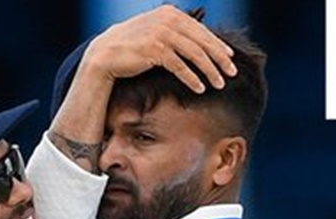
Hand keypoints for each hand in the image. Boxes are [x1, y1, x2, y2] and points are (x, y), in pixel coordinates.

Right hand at [80, 4, 235, 91]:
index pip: (201, 30)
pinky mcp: (155, 49)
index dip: (217, 45)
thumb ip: (172, 31)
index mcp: (170, 13)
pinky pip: (180, 66)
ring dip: (209, 71)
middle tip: (232, 72)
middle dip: (219, 58)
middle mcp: (167, 20)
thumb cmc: (129, 48)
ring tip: (219, 84)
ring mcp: (161, 33)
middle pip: (202, 41)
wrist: (103, 55)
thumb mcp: (153, 32)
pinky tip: (200, 88)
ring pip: (195, 54)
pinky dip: (192, 78)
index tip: (229, 58)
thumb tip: (195, 41)